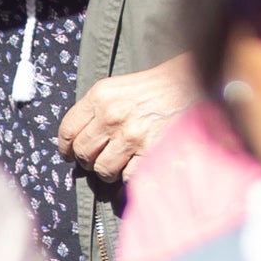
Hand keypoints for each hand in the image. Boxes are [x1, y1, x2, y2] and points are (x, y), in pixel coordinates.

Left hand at [60, 56, 198, 178]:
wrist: (193, 82)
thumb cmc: (157, 85)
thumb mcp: (119, 87)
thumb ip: (96, 109)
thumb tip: (76, 140)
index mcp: (100, 96)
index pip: (68, 131)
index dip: (66, 147)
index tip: (70, 154)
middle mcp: (112, 115)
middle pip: (83, 153)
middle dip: (88, 160)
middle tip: (99, 158)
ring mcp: (132, 136)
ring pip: (103, 170)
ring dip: (109, 171)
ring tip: (119, 162)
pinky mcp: (151, 152)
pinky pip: (128, 177)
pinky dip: (130, 176)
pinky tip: (136, 167)